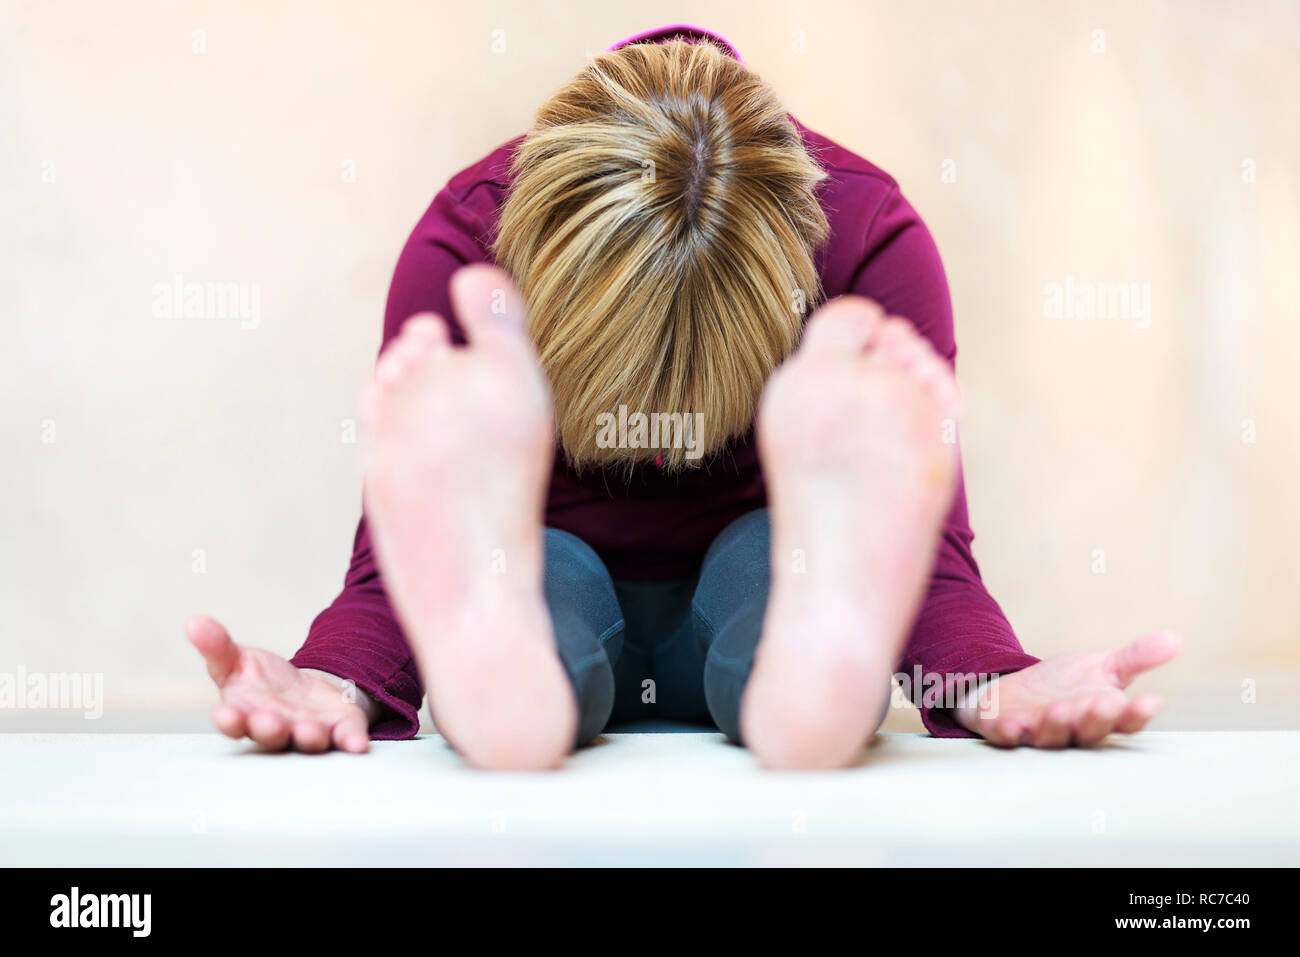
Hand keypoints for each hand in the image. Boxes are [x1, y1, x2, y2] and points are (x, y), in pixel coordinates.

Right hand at [186, 614, 373, 752]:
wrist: (304, 692)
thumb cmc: (261, 683)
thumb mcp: (237, 661)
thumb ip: (216, 646)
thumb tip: (193, 622)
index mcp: (246, 714)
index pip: (234, 721)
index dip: (230, 720)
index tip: (225, 713)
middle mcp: (278, 728)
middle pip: (272, 734)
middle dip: (269, 729)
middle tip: (269, 722)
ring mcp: (309, 730)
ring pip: (308, 739)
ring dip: (308, 736)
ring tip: (309, 730)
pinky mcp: (340, 728)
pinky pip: (346, 738)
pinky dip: (352, 741)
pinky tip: (357, 744)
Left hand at [953, 631, 1181, 747]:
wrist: (1015, 691)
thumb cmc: (1064, 686)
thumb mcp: (1101, 667)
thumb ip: (1135, 659)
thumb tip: (1174, 639)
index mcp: (1101, 716)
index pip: (1124, 721)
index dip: (1137, 714)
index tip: (1151, 701)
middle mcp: (1073, 730)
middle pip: (1089, 731)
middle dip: (1096, 719)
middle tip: (1102, 704)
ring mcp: (1038, 733)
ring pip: (1051, 736)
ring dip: (1057, 724)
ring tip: (1061, 708)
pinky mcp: (1005, 731)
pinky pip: (1007, 737)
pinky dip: (1009, 733)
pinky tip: (1011, 726)